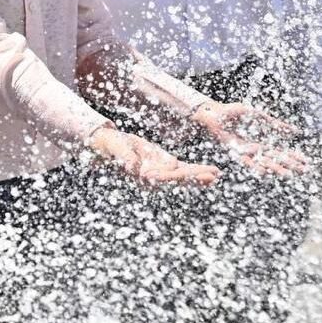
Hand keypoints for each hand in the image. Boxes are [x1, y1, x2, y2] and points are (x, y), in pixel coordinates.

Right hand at [88, 127, 218, 185]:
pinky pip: (181, 169)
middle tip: (214, 176)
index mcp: (143, 176)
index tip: (195, 176)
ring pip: (183, 175)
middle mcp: (153, 177)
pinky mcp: (162, 164)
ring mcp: (159, 172)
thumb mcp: (116, 148)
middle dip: (196, 177)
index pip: (166, 178)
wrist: (105, 143)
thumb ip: (125, 157)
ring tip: (216, 174)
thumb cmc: (108, 146)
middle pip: (178, 179)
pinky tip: (208, 171)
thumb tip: (133, 167)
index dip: (182, 178)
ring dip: (199, 175)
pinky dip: (194, 170)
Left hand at [191, 101, 308, 175]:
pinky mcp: (235, 151)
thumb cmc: (235, 113)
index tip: (307, 162)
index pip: (282, 152)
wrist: (216, 113)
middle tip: (304, 171)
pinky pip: (247, 161)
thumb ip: (276, 125)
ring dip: (275, 169)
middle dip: (290, 165)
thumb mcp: (260, 116)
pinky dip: (255, 166)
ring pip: (264, 163)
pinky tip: (264, 171)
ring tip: (288, 174)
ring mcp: (246, 152)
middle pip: (276, 160)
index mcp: (263, 142)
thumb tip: (296, 131)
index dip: (294, 157)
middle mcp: (256, 149)